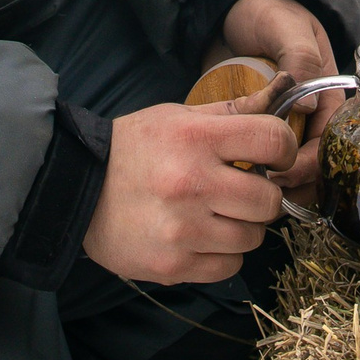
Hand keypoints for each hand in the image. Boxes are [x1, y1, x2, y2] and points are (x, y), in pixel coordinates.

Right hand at [80, 87, 296, 283]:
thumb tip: (283, 94)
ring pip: (252, 238)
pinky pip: (228, 266)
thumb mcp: (177, 116)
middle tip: (241, 190)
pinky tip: (201, 236)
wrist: (76, 189)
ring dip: (242, 227)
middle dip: (262, 195)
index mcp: (195, 139)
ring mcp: (182, 229)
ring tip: (216, 214)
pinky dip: (222, 254)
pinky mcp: (173, 265)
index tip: (273, 156)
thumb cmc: (133, 149)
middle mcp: (191, 183)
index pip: (272, 140)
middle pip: (268, 200)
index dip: (282, 149)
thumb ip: (231, 111)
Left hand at [218, 0, 339, 190]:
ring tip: (244, 187)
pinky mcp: (255, 125)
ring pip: (284, 166)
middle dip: (290, 182)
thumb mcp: (285, 27)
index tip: (281, 173)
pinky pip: (258, 155)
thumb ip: (301, 57)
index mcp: (326, 95)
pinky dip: (250, 169)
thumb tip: (308, 106)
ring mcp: (282, 122)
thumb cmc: (264, 11)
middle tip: (259, 187)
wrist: (227, 7)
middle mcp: (308, 114)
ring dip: (270, 182)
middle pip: (308, 163)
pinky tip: (233, 178)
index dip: (309, 165)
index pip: (329, 143)